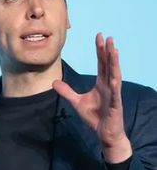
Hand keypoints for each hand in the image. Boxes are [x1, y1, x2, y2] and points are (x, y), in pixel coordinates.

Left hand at [52, 33, 131, 162]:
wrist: (104, 133)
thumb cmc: (95, 117)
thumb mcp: (76, 102)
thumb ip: (67, 91)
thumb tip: (54, 82)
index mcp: (101, 83)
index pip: (101, 63)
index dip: (100, 50)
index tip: (99, 37)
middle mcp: (109, 86)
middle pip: (109, 65)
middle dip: (107, 51)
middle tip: (107, 37)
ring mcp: (113, 94)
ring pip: (114, 75)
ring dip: (114, 63)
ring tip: (114, 49)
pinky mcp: (115, 104)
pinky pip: (115, 92)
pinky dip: (114, 83)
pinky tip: (113, 75)